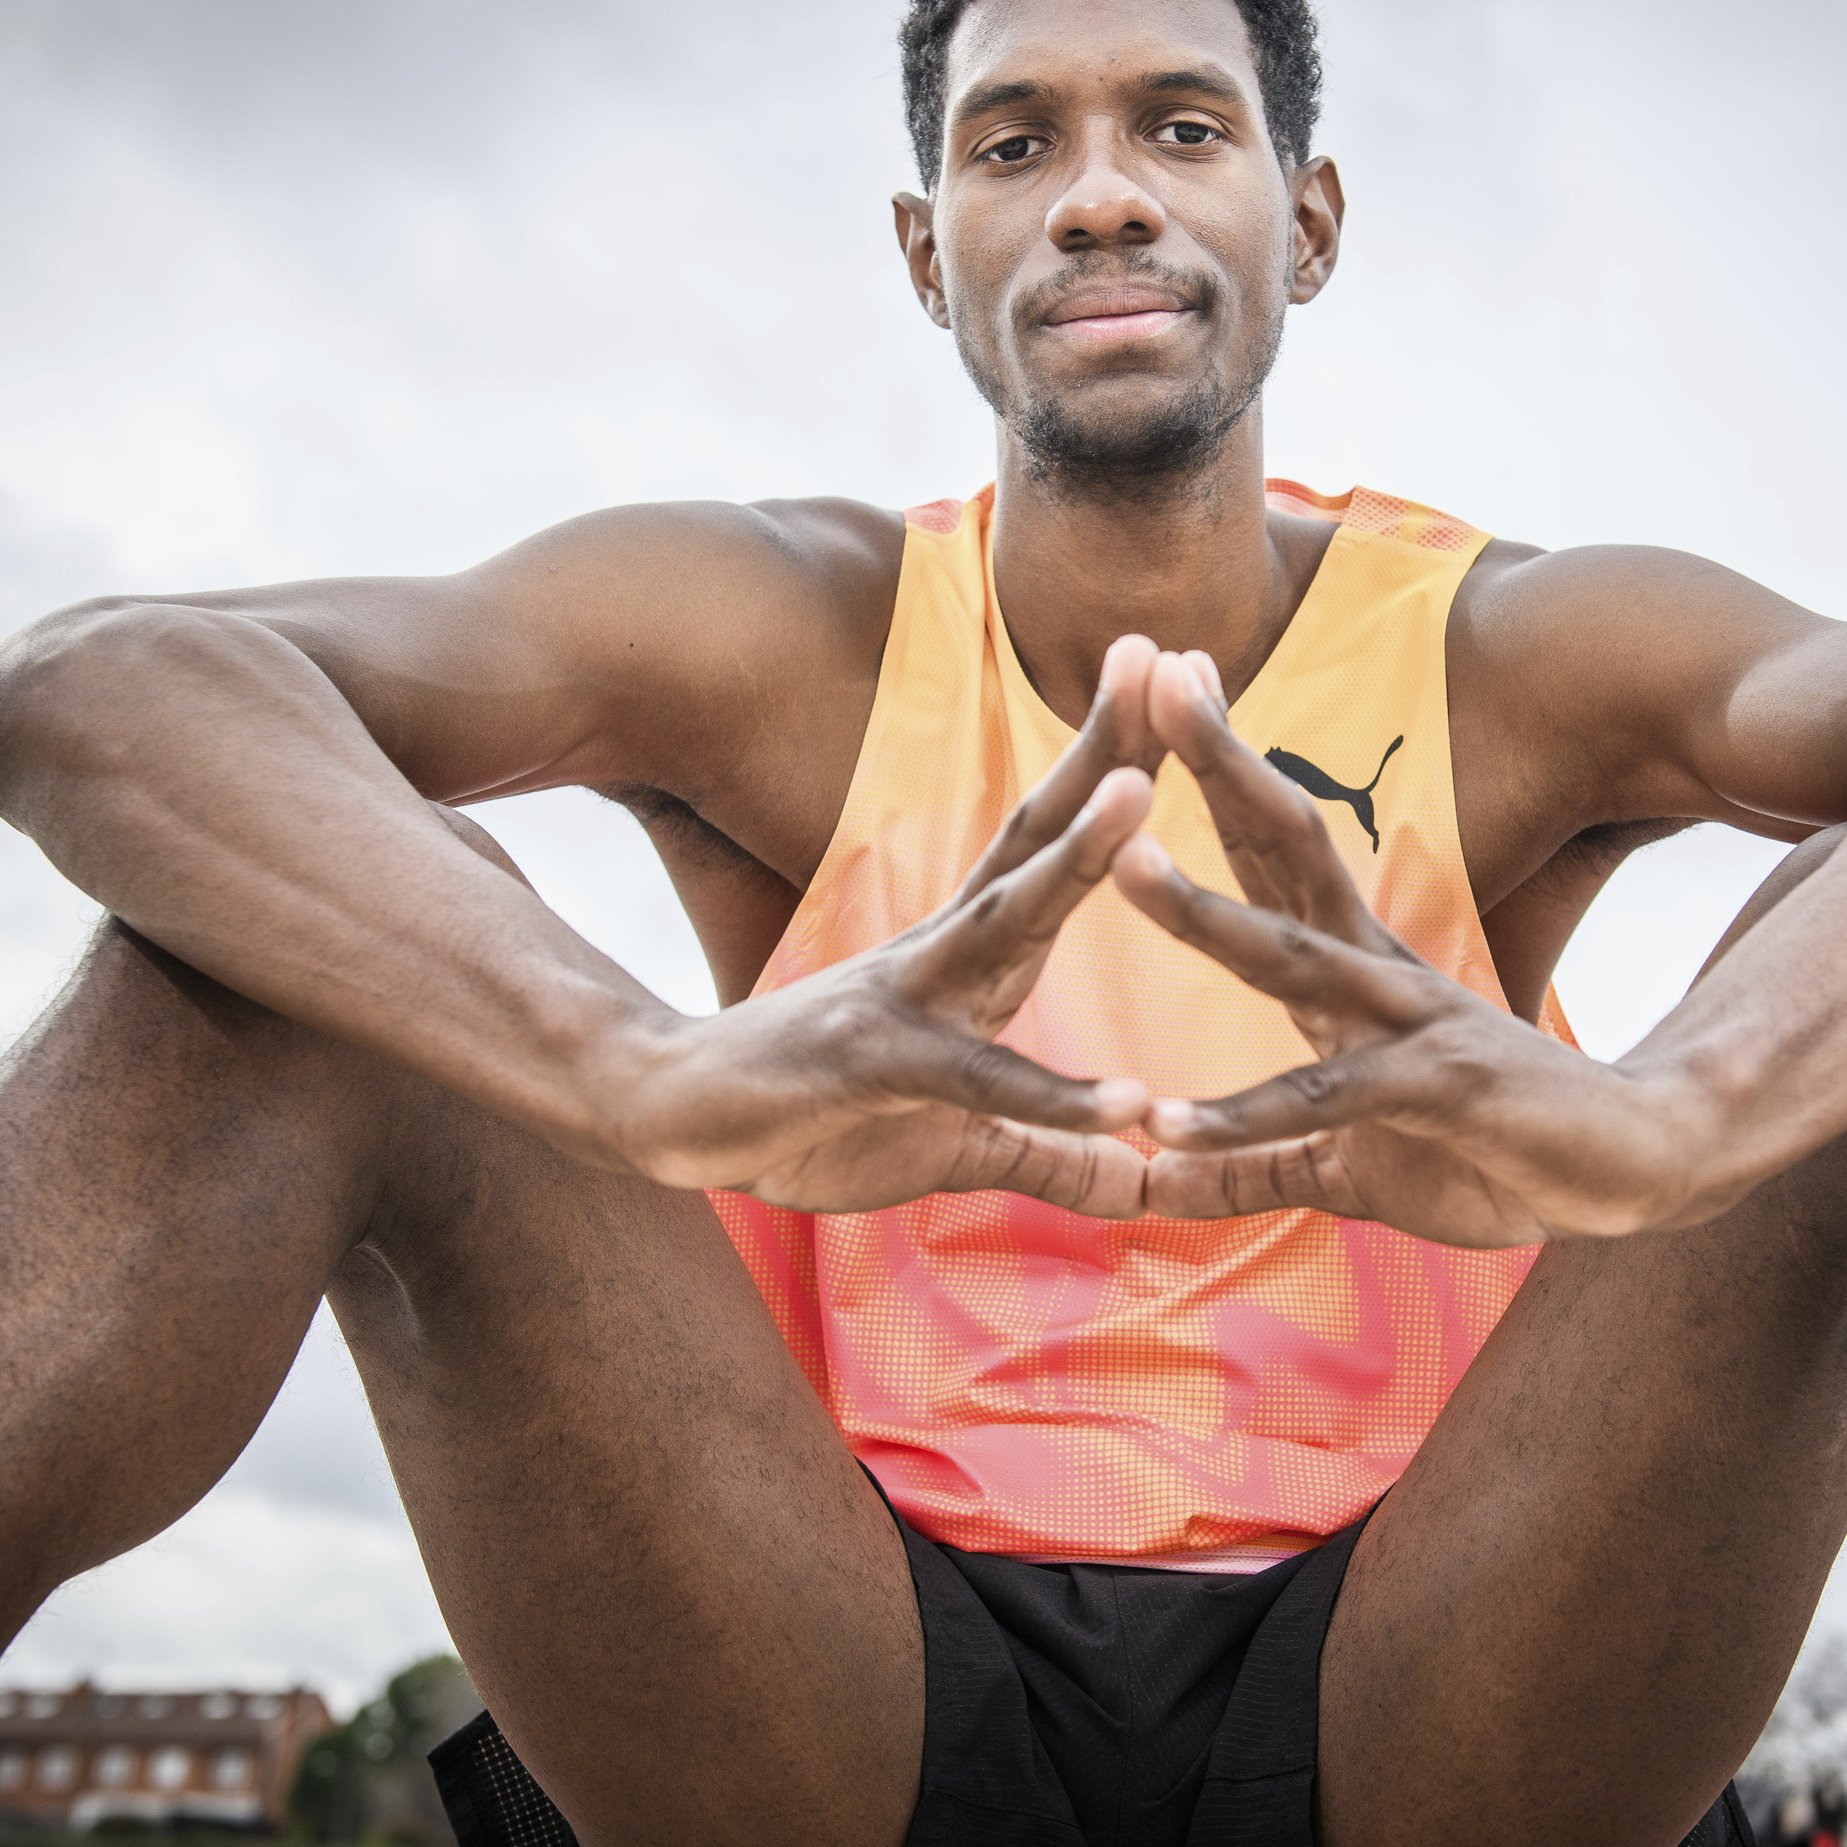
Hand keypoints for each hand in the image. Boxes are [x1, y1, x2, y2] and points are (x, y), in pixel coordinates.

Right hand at [613, 636, 1172, 1214]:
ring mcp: (905, 1001)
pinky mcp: (874, 1068)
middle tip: (1173, 662)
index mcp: (967, 954)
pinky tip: (1129, 1104)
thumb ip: (1050, 1160)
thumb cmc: (810, 1116)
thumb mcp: (956, 1151)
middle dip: (1110, 753)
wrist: (668, 1116)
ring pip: (1005, 919)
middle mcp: (943, 955)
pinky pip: (975, 1079)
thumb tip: (1140, 1184)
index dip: (1115, 765)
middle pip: (1039, 840)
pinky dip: (1053, 1095)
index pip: (1051, 844)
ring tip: (1147, 789)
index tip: (1178, 689)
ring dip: (1077, 856)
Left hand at [1119, 653, 1727, 1245]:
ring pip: (1291, 956)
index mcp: (1351, 969)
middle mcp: (1374, 973)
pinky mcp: (1435, 1089)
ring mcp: (1407, 1023)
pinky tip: (1167, 1125)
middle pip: (1283, 847)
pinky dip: (1239, 1119)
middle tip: (1152, 676)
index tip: (1159, 686)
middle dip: (1217, 763)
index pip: (1271, 850)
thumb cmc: (1499, 1151)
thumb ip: (1251, 1171)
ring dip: (1203, 914)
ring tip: (1124, 864)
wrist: (1639, 1166)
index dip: (1216, 770)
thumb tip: (1159, 1186)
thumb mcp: (1350, 1169)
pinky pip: (1319, 1102)